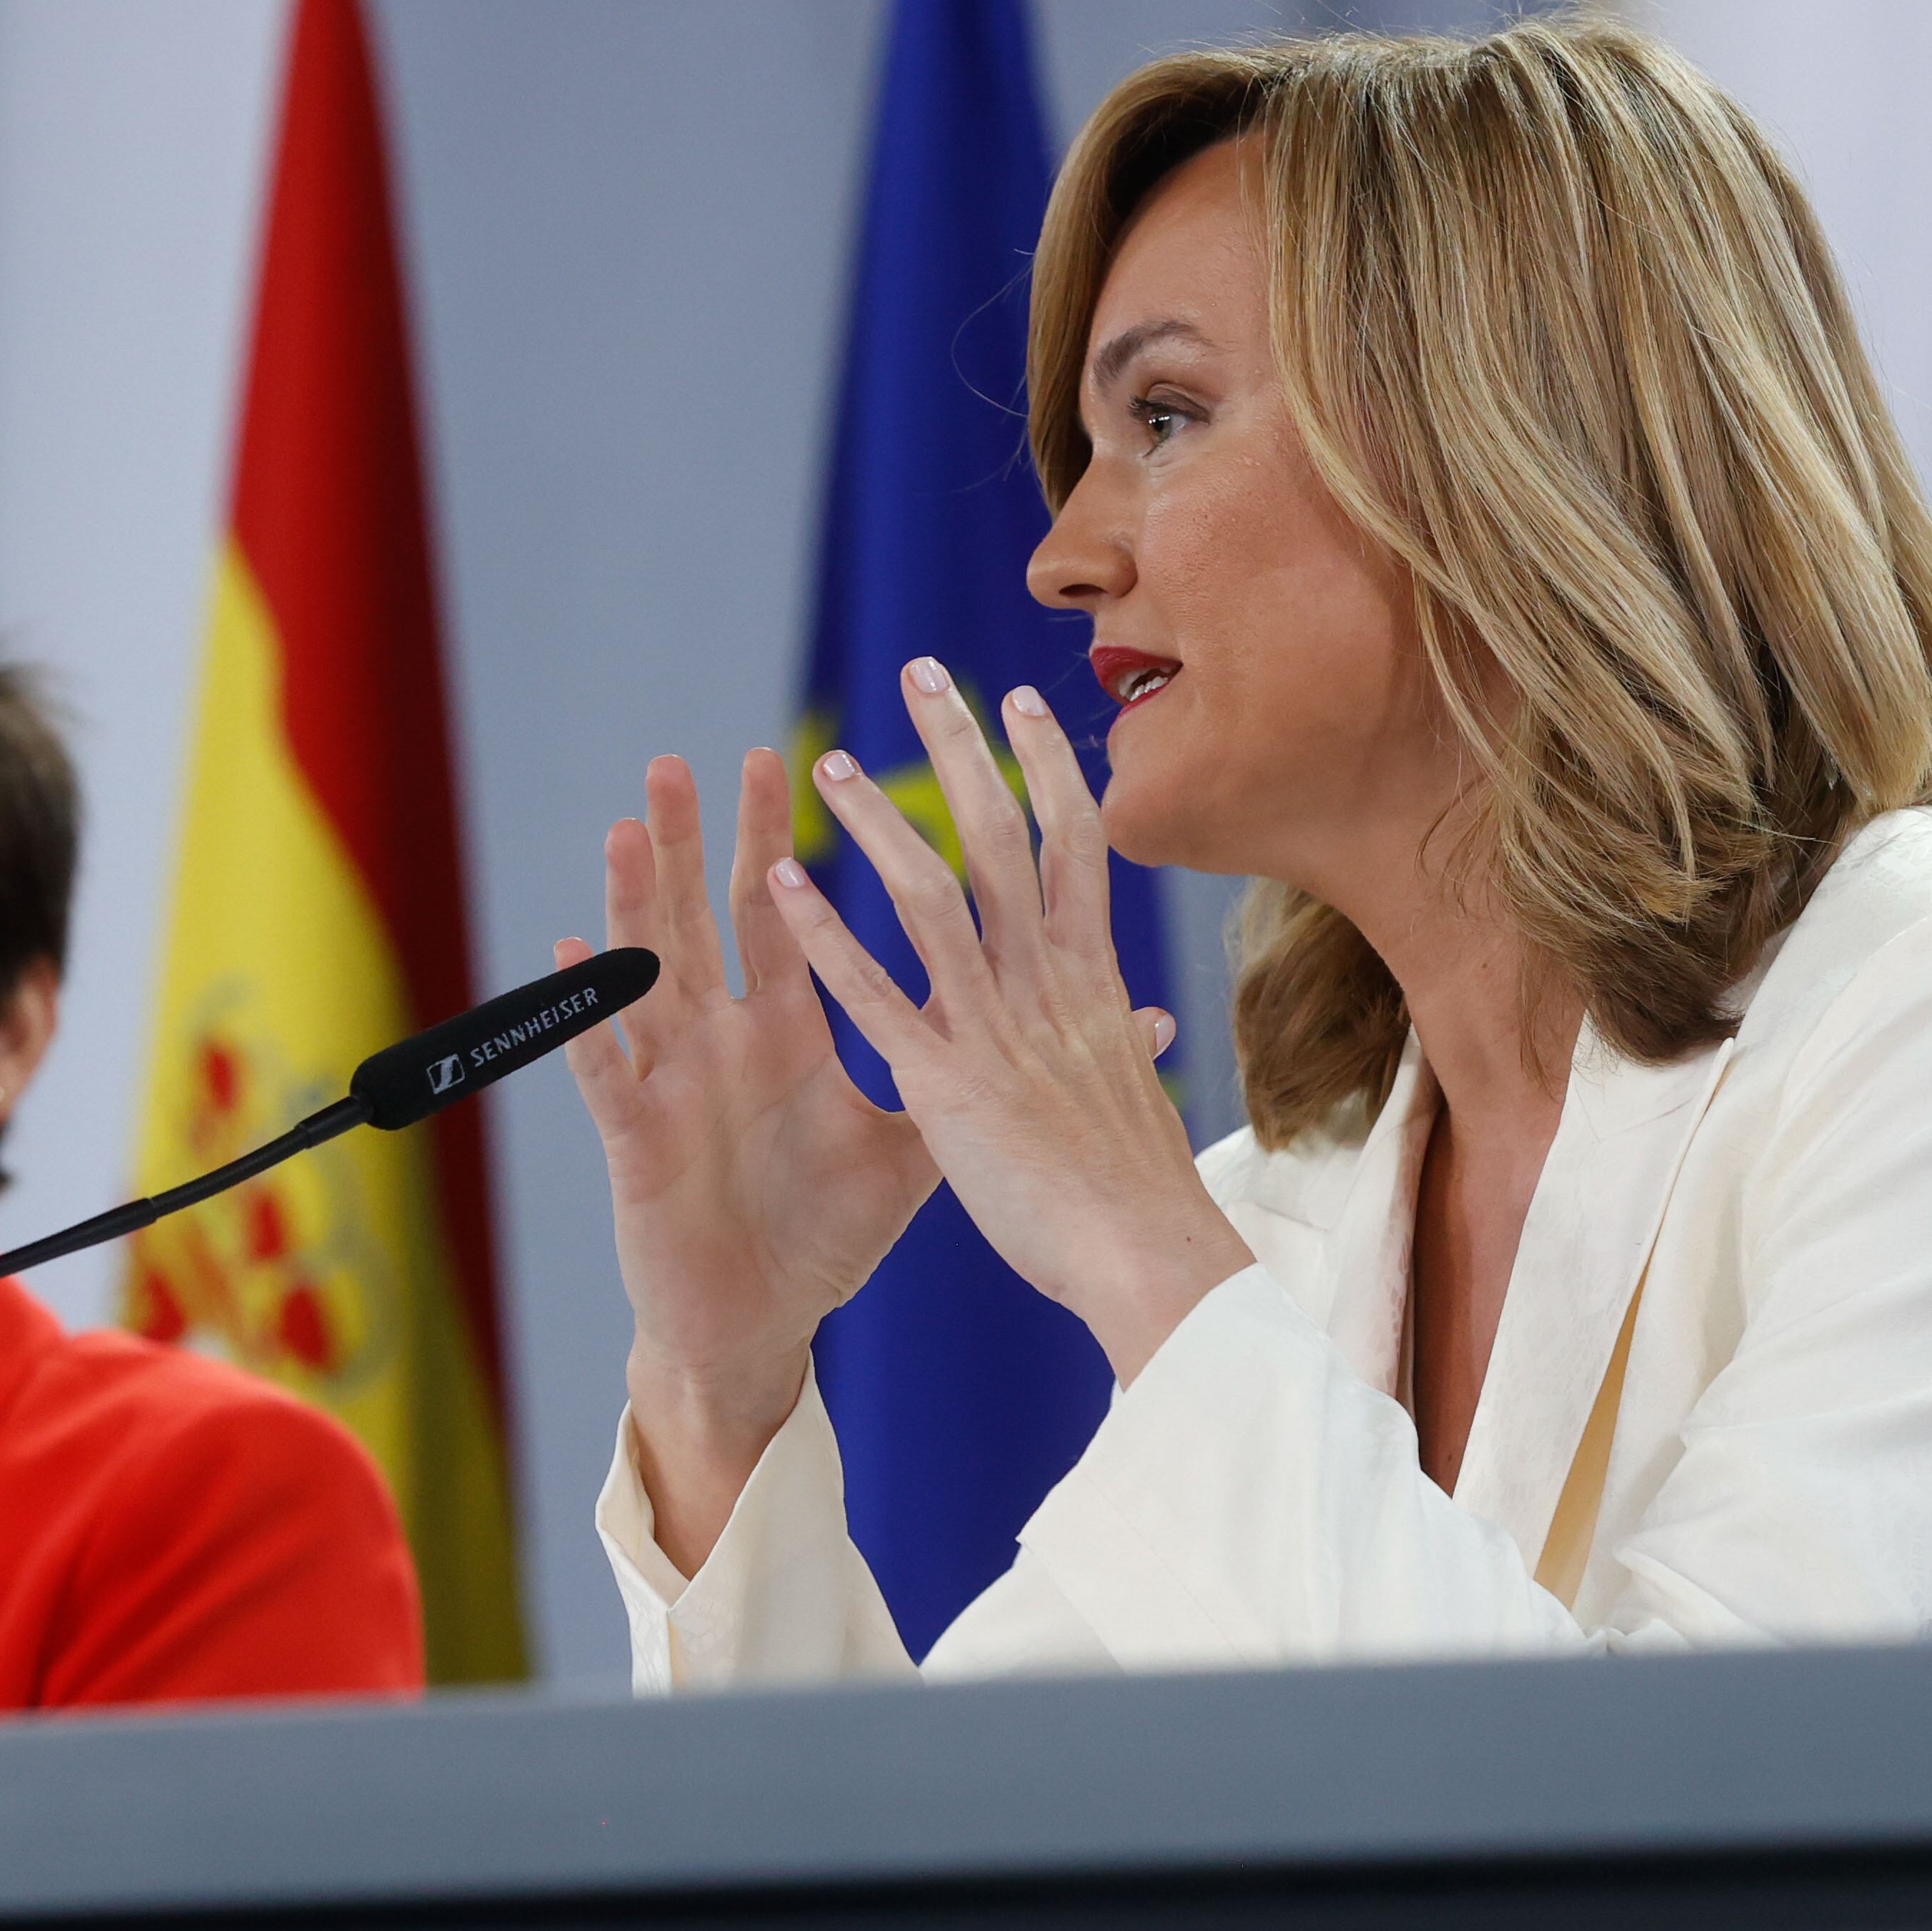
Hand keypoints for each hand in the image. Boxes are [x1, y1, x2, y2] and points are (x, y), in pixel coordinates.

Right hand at [561, 752, 939, 1571]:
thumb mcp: (912, 1142)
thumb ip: (973, 1071)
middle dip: (698, 842)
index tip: (798, 761)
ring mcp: (675, 1085)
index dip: (781, 842)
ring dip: (635, 905)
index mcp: (785, 1030)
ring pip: (647, 977)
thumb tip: (1100, 1028)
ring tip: (628, 832)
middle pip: (706, 920)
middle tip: (685, 762)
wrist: (758, 1327)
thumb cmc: (824, 1233)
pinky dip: (585, 1018)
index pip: (782, 916)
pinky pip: (604, 1070)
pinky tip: (568, 959)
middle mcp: (723, 1041)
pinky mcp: (638, 1142)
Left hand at [766, 659, 1254, 1381]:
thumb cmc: (1139, 1192)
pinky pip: (876, 995)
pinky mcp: (947, 1086)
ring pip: (934, 894)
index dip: (1048, 767)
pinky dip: (826, 936)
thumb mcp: (1134, 1098)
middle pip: (1004, 835)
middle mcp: (1048, 984)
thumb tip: (1149, 1020)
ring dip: (876, 821)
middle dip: (961, 749)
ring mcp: (997, 1029)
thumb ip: (1125, 1044)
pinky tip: (781, 886)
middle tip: (919, 672)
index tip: (1021, 702)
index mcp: (1092, 980)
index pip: (1075, 843)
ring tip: (823, 766)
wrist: (1150, 1258)